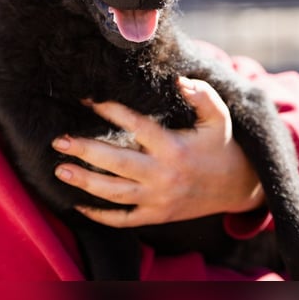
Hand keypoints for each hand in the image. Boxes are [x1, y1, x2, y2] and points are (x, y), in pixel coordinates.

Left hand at [51, 77, 264, 226]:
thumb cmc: (223, 145)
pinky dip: (100, 215)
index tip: (88, 100)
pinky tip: (79, 205)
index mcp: (174, 148)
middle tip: (60, 141)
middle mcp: (163, 175)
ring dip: (84, 182)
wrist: (239, 187)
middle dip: (85, 151)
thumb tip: (179, 80)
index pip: (136, 126)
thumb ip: (201, 95)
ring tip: (60, 169)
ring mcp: (158, 199)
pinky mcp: (157, 216)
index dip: (110, 110)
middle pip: (116, 163)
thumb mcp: (219, 117)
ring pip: (114, 193)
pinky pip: (123, 220)